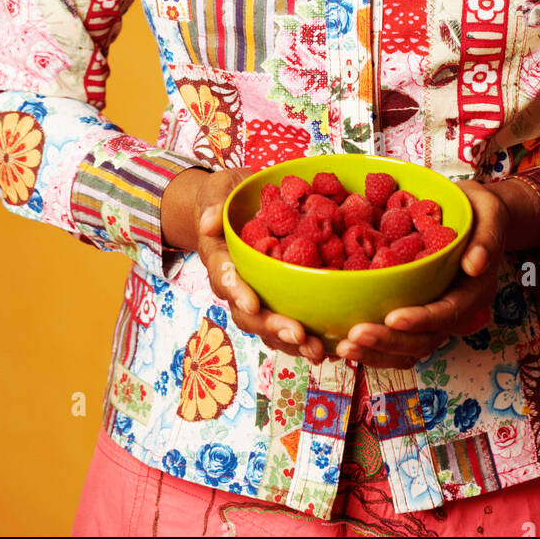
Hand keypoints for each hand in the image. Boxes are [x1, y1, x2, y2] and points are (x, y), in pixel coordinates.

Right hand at [161, 167, 326, 364]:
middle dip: (271, 326)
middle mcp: (235, 284)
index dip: (237, 291)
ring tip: (317, 351)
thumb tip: (209, 221)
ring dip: (290, 342)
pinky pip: (287, 322)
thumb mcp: (220, 188)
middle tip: (298, 334)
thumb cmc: (230, 195)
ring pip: (268, 326)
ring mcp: (255, 295)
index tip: (252, 303)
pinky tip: (330, 346)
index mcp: (220, 257)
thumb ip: (215, 201)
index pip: (225, 277)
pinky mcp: (276, 298)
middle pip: (248, 313)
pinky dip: (306, 338)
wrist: (239, 204)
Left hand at [335, 178, 510, 369]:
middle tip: (353, 337)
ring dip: (377, 353)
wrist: (476, 216)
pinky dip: (374, 346)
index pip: (447, 313)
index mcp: (474, 291)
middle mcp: (455, 310)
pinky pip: (399, 339)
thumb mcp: (491, 213)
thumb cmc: (480, 211)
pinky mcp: (418, 312)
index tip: (393, 318)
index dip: (421, 319)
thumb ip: (486, 238)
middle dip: (389, 342)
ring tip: (344, 347)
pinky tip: (346, 341)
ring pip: (409, 348)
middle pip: (424, 340)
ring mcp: (436, 315)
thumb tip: (474, 264)